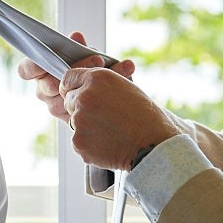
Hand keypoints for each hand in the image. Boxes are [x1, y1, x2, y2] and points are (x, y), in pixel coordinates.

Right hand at [17, 30, 133, 122]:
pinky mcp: (78, 121)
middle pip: (50, 85)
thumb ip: (79, 48)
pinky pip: (92, 108)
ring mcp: (60, 108)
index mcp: (42, 74)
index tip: (46, 60)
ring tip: (120, 67)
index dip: (33, 66)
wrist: (112, 98)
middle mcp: (47, 92)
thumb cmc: (91, 71)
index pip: (27, 70)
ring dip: (97, 80)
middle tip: (97, 60)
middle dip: (74, 71)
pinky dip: (115, 83)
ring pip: (70, 99)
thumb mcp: (86, 55)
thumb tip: (76, 36)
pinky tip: (129, 71)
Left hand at [60, 66, 175, 169]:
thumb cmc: (144, 115)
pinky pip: (78, 141)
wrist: (153, 143)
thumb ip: (97, 84)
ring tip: (111, 131)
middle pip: (68, 101)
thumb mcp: (123, 86)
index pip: (68, 78)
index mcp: (96, 78)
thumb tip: (77, 88)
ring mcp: (79, 120)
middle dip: (80, 108)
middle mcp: (84, 96)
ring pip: (73, 122)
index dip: (73, 87)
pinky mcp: (79, 142)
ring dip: (86, 127)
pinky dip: (90, 144)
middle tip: (104, 117)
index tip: (78, 94)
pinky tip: (109, 143)